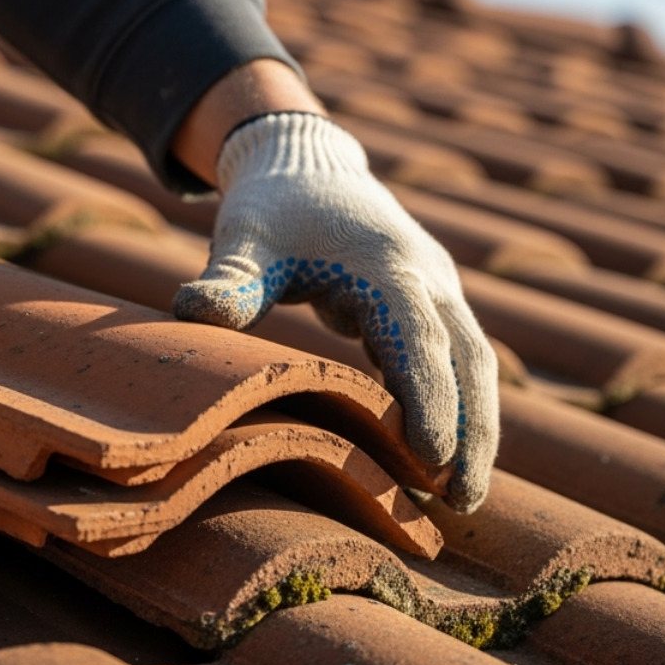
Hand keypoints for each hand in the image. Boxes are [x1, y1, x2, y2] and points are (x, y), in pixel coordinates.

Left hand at [172, 113, 497, 508]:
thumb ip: (229, 278)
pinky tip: (445, 465)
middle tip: (462, 500)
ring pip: (476, 364)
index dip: (429, 395)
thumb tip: (188, 309)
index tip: (432, 456)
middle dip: (473, 430)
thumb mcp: (247, 237)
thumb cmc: (273, 207)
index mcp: (386, 264)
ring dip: (477, 428)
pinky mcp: (431, 305)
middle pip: (469, 359)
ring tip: (463, 497)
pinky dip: (459, 410)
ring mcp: (436, 291)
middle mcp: (426, 277)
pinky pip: (457, 363)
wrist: (307, 164)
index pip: (419, 335)